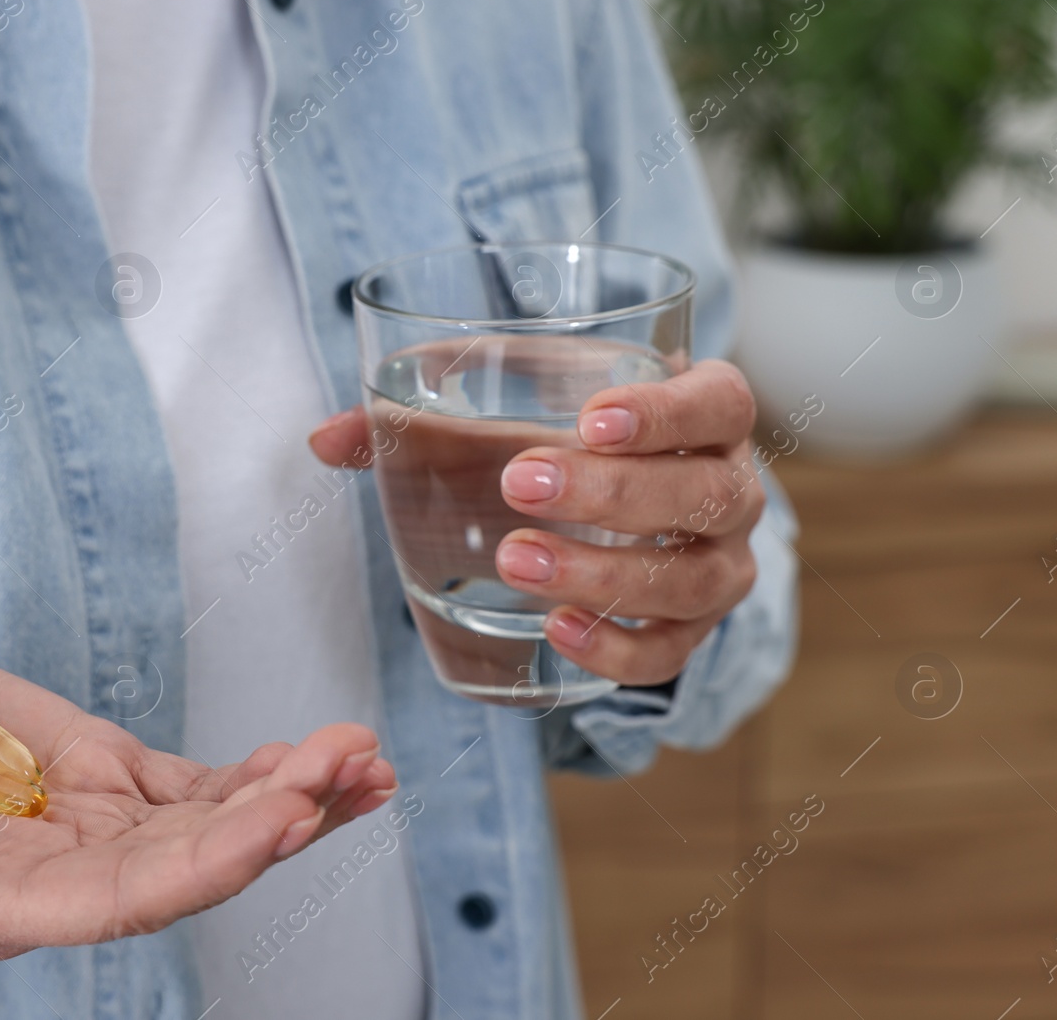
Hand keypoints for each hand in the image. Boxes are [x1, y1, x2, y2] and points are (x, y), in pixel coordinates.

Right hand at [0, 642, 395, 957]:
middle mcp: (57, 878)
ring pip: (212, 827)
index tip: (281, 819)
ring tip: (366, 757)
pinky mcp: (101, 779)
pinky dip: (258, 773)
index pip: (123, 899)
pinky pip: (196, 788)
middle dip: (279, 820)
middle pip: (191, 865)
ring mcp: (87, 829)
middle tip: (353, 767)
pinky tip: (316, 751)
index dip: (207, 864)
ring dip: (293, 797)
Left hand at [309, 359, 761, 685]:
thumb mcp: (506, 408)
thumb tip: (326, 439)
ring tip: (515, 562)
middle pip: (704, 493)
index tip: (590, 419)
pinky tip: (558, 632)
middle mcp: (731, 489)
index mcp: (705, 413)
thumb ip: (421, 416)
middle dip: (612, 494)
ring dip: (604, 574)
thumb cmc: (566, 439)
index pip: (718, 402)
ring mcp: (720, 565)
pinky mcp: (692, 630)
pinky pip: (672, 654)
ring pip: (692, 579)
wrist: (622, 507)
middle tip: (520, 486)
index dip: (666, 411)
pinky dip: (618, 649)